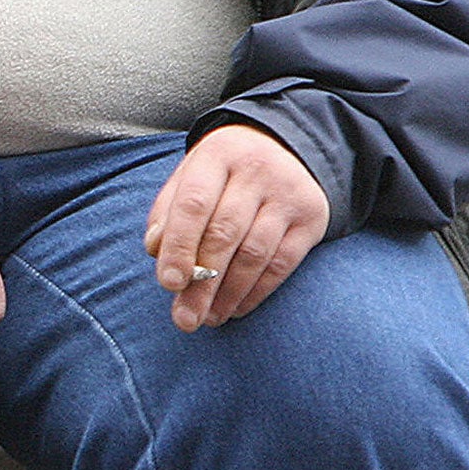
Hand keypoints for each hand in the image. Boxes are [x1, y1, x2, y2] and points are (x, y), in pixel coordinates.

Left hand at [146, 124, 330, 331]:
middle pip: (224, 234)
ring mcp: (288, 193)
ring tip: (207, 319)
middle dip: (202, 283)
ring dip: (228, 294)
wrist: (285, 150)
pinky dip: (256, 292)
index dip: (179, 247)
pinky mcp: (312, 217)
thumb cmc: (221, 177)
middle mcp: (257, 170)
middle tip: (185, 319)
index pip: (193, 205)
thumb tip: (156, 252)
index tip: (169, 284)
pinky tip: (235, 309)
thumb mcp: (189, 179)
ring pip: (255, 253)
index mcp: (217, 155)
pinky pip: (282, 263)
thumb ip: (167, 214)